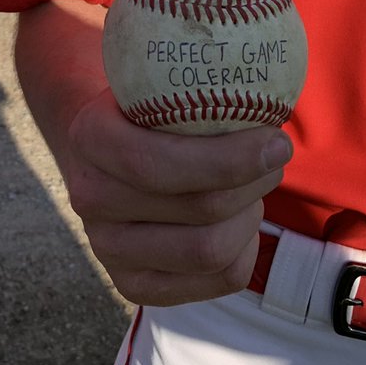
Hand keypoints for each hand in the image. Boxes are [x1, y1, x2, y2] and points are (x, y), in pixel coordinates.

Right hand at [63, 88, 290, 306]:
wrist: (107, 153)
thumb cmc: (150, 111)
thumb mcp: (159, 82)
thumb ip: (199, 80)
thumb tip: (268, 86)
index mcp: (90, 138)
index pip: (162, 164)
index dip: (231, 159)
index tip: (276, 141)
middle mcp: (89, 197)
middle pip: (201, 209)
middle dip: (254, 183)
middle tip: (273, 159)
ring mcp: (105, 247)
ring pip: (211, 250)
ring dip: (249, 216)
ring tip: (252, 189)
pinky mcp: (131, 284)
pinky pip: (217, 280)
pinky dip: (245, 251)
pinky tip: (238, 223)